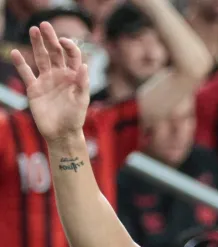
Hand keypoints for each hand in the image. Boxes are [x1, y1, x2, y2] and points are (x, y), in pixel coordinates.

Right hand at [11, 23, 89, 141]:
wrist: (61, 133)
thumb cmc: (75, 117)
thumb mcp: (81, 100)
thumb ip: (82, 83)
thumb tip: (84, 66)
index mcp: (74, 76)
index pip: (72, 56)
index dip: (68, 46)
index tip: (62, 41)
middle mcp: (60, 75)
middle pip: (55, 52)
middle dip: (50, 39)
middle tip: (44, 24)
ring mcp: (47, 80)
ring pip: (41, 58)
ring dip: (37, 45)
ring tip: (32, 29)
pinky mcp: (34, 88)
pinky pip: (26, 73)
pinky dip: (20, 63)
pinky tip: (15, 52)